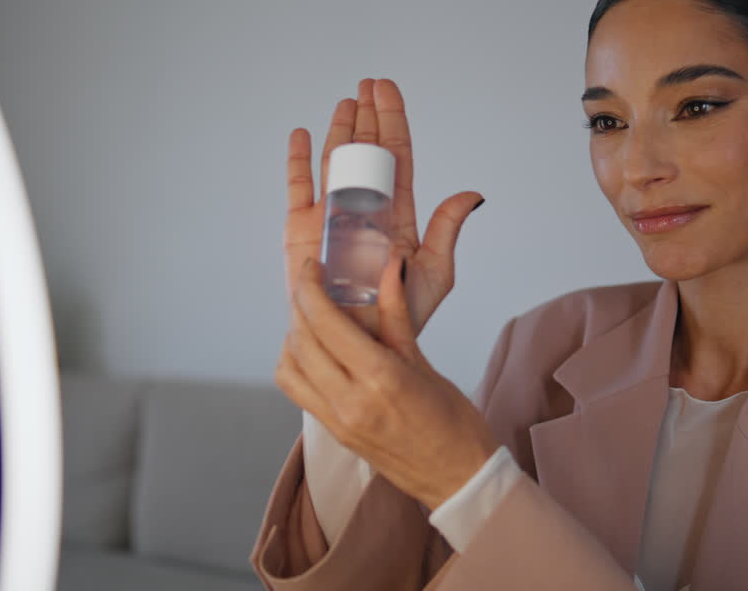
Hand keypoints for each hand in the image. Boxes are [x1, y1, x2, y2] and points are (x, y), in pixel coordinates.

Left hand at [275, 251, 499, 510]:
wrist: (458, 478)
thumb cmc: (455, 422)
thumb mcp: (424, 363)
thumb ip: (397, 315)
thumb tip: (390, 268)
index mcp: (379, 377)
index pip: (325, 323)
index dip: (310, 288)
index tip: (313, 268)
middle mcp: (350, 401)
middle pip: (302, 341)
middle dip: (300, 305)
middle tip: (312, 285)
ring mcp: (337, 421)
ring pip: (289, 368)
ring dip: (293, 337)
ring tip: (313, 319)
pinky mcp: (334, 434)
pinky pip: (298, 392)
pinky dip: (295, 365)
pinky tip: (316, 353)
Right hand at [284, 78, 483, 337]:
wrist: (360, 343)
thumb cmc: (399, 316)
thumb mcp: (435, 272)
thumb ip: (447, 231)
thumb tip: (472, 195)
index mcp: (397, 213)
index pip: (396, 157)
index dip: (393, 123)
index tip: (387, 92)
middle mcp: (363, 208)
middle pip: (366, 152)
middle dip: (367, 117)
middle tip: (367, 85)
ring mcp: (331, 216)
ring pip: (334, 162)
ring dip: (339, 131)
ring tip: (345, 102)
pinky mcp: (302, 230)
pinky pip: (298, 188)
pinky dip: (298, 161)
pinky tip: (302, 134)